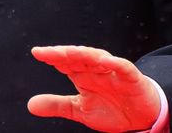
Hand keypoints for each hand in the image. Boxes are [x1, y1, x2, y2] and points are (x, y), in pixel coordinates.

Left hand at [27, 45, 160, 132]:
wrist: (141, 118)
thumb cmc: (111, 109)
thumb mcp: (80, 110)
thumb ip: (57, 105)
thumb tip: (30, 105)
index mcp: (83, 75)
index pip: (65, 63)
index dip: (52, 57)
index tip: (36, 52)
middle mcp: (96, 70)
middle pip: (79, 57)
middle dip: (64, 54)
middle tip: (48, 52)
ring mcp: (114, 72)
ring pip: (98, 58)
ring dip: (85, 54)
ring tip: (70, 52)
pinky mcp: (132, 78)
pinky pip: (123, 68)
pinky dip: (115, 63)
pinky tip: (105, 61)